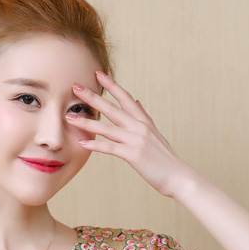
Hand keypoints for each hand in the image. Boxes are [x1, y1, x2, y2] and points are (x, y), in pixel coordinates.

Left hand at [65, 70, 195, 198]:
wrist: (178, 176)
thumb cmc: (165, 159)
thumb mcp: (155, 133)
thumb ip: (144, 117)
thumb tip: (137, 101)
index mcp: (144, 121)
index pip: (126, 98)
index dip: (111, 85)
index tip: (98, 73)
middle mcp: (139, 126)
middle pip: (112, 107)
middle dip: (93, 97)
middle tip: (76, 87)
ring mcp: (136, 140)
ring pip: (107, 127)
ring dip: (87, 122)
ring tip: (70, 117)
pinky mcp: (133, 154)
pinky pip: (110, 148)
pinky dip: (95, 145)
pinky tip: (82, 143)